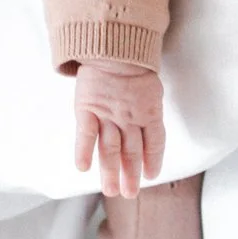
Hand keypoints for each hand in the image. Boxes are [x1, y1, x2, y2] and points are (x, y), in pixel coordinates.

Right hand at [73, 60, 165, 196]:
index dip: (153, 161)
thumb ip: (149, 106)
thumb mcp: (151, 85)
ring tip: (110, 191)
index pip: (155, 143)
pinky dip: (84, 151)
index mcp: (150, 111)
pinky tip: (83, 168)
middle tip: (129, 194)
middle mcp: (130, 117)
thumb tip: (150, 121)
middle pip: (131, 151)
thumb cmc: (134, 61)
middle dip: (131, 175)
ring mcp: (108, 114)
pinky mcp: (88, 109)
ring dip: (110, 172)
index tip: (151, 176)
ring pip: (110, 150)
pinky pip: (86, 134)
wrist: (114, 44)